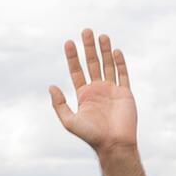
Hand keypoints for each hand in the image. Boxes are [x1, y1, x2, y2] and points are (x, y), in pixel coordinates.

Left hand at [49, 29, 136, 154]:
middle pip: (92, 63)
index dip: (73, 57)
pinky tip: (116, 51)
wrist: (114, 144)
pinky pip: (123, 74)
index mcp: (84, 95)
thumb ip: (59, 104)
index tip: (69, 42)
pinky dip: (120, 62)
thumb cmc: (91, 136)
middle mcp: (97, 90)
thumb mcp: (69, 121)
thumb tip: (51, 86)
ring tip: (101, 36)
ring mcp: (112, 90)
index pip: (77, 71)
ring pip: (108, 65)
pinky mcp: (125, 93)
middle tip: (86, 31)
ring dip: (105, 50)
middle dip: (89, 47)